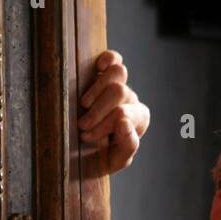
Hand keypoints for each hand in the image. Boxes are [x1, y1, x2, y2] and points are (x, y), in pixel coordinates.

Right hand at [78, 49, 149, 172]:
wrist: (85, 153)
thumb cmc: (102, 158)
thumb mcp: (116, 160)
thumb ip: (127, 145)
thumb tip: (124, 123)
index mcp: (138, 119)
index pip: (124, 114)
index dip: (103, 125)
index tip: (86, 137)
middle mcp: (131, 99)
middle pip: (118, 92)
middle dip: (97, 111)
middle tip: (82, 126)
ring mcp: (119, 84)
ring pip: (118, 72)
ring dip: (97, 89)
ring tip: (83, 105)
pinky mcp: (105, 74)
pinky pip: (113, 59)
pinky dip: (107, 60)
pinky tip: (98, 68)